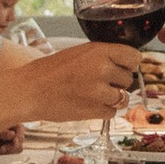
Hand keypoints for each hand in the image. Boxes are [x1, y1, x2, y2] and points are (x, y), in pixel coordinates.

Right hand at [21, 40, 143, 126]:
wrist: (30, 90)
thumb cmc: (50, 71)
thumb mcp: (79, 53)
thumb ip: (102, 57)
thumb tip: (123, 65)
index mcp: (99, 51)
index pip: (134, 57)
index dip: (129, 64)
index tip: (122, 67)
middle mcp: (103, 69)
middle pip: (128, 79)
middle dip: (117, 82)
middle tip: (98, 82)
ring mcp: (99, 91)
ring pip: (123, 97)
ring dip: (112, 98)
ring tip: (94, 94)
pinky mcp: (94, 110)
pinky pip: (112, 112)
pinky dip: (103, 110)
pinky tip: (88, 103)